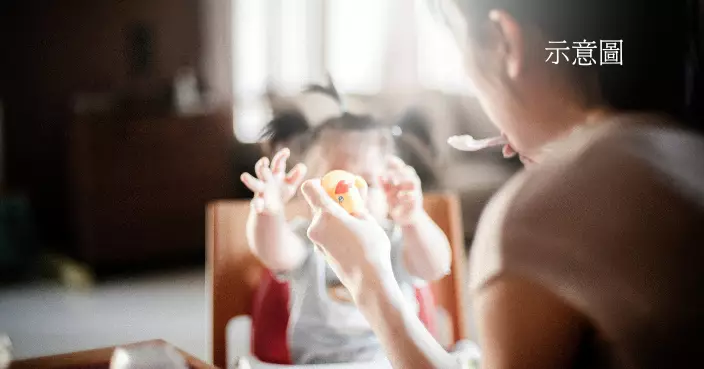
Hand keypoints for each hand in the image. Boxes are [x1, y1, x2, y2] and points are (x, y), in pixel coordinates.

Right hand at [240, 148, 306, 214]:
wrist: (271, 208)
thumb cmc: (282, 191)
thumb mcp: (291, 184)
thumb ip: (296, 175)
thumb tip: (302, 166)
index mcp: (275, 173)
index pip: (278, 162)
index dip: (281, 156)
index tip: (287, 151)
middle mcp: (266, 179)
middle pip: (262, 170)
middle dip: (262, 165)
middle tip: (264, 161)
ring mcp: (261, 191)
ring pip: (254, 183)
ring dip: (250, 180)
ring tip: (244, 176)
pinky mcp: (258, 203)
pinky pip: (256, 203)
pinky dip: (257, 205)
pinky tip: (259, 207)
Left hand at [300, 179, 393, 296]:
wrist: (368, 281)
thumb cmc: (371, 248)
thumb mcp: (368, 219)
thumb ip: (356, 202)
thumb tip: (354, 188)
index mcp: (326, 214)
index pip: (309, 187)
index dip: (319, 183)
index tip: (333, 186)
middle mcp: (315, 226)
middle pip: (316, 204)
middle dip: (332, 201)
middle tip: (351, 203)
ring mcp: (316, 241)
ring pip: (322, 220)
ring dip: (335, 217)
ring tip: (356, 224)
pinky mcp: (319, 251)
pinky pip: (325, 233)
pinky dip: (335, 230)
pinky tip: (352, 238)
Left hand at [382, 156, 423, 224]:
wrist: (407, 220)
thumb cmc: (398, 205)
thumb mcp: (388, 194)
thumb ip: (384, 185)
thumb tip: (377, 174)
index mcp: (404, 181)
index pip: (402, 168)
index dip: (397, 162)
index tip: (388, 158)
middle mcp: (411, 185)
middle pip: (409, 171)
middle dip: (398, 172)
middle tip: (388, 176)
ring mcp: (416, 192)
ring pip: (414, 180)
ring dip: (404, 179)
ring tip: (394, 183)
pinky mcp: (417, 203)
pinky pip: (414, 196)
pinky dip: (406, 195)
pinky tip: (399, 196)